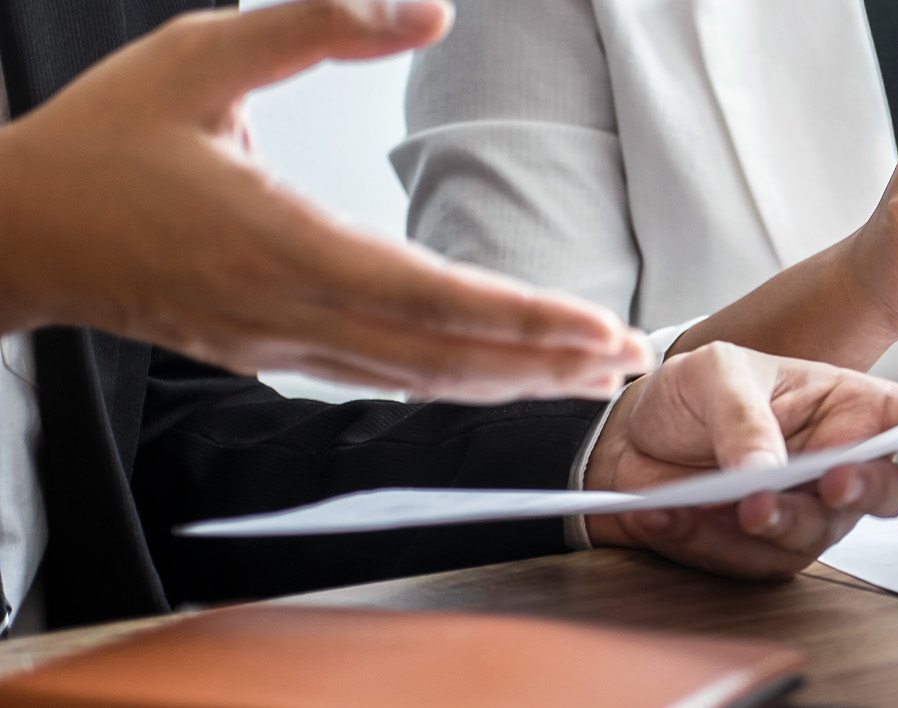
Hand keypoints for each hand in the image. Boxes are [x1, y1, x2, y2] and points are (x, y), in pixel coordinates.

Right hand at [0, 0, 651, 402]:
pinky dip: (450, 383)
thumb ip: (321, 24)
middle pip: (440, 357)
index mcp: (278, 242)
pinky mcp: (268, 353)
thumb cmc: (104, 140)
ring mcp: (278, 344)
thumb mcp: (202, 52)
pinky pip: (376, 378)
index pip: (427, 296)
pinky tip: (498, 377)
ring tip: (590, 373)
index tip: (595, 330)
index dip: (519, 320)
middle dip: (543, 363)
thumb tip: (432, 11)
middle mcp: (287, 311)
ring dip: (508, 382)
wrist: (14, 231)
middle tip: (629, 360)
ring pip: (415, 380)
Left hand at [581, 343, 897, 579]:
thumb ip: (745, 418)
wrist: (630, 442)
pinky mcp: (764, 551)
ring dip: (776, 521)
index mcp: (844, 406)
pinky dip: (709, 538)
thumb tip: (766, 469)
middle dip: (863, 488)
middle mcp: (837, 462)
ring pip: (820, 534)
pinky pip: (754, 560)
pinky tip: (676, 509)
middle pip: (886, 491)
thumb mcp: (714, 374)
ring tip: (727, 501)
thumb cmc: (691, 396)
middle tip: (829, 478)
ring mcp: (807, 512)